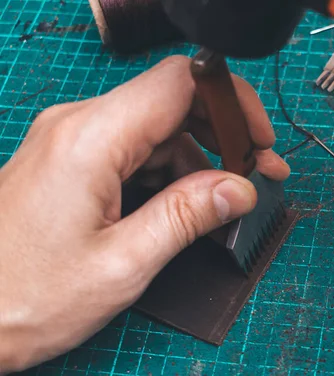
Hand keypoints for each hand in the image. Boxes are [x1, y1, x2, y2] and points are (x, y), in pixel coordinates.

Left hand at [0, 56, 289, 372]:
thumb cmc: (24, 298)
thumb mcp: (123, 263)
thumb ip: (187, 216)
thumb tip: (240, 187)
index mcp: (90, 139)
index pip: (179, 82)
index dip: (232, 101)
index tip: (260, 141)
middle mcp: (78, 126)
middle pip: (171, 103)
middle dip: (222, 135)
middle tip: (256, 175)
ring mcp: (72, 141)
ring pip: (157, 131)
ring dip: (198, 160)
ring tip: (224, 203)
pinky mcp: (71, 161)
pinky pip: (134, 151)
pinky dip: (168, 173)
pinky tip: (185, 206)